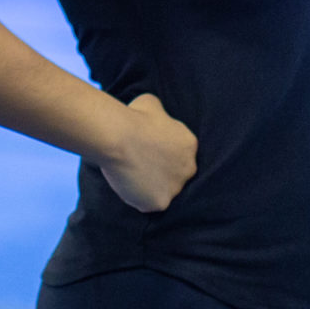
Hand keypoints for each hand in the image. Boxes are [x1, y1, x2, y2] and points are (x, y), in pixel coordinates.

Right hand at [97, 92, 198, 213]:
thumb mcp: (151, 103)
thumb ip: (159, 114)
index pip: (180, 155)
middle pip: (177, 176)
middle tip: (140, 168)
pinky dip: (138, 199)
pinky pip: (149, 205)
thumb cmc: (133, 117)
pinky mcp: (160, 203)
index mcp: (190, 145)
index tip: (148, 153)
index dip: (163, 155)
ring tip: (131, 178)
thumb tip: (154, 114)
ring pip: (164, 192)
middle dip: (162, 173)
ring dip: (150, 188)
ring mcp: (175, 188)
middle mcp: (188, 168)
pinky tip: (127, 186)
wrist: (119, 138)